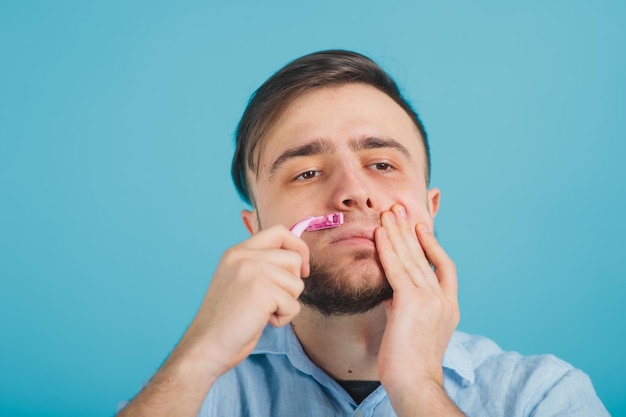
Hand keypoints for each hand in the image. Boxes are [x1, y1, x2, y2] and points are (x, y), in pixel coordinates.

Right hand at [174, 225, 309, 378]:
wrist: (206, 346)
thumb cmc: (227, 320)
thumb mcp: (240, 280)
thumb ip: (261, 265)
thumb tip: (299, 261)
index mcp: (237, 251)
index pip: (279, 232)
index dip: (297, 248)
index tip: (301, 270)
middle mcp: (243, 255)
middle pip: (294, 258)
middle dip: (292, 284)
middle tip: (271, 300)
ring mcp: (252, 270)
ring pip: (297, 283)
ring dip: (286, 304)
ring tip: (262, 312)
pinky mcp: (262, 290)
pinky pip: (293, 305)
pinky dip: (282, 319)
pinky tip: (261, 322)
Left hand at [374, 204, 460, 414]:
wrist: (414, 382)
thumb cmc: (409, 361)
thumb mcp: (413, 326)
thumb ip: (406, 305)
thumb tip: (392, 292)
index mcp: (449, 305)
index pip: (444, 266)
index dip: (432, 244)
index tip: (419, 226)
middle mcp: (443, 299)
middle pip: (425, 256)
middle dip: (410, 230)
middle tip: (399, 208)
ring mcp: (430, 299)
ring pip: (411, 258)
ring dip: (397, 233)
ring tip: (388, 213)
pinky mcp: (411, 302)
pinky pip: (396, 269)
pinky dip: (387, 249)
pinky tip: (379, 234)